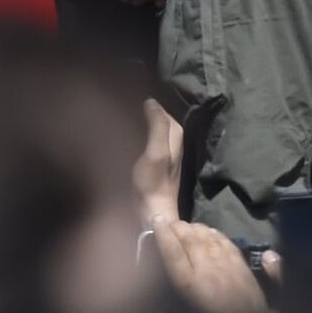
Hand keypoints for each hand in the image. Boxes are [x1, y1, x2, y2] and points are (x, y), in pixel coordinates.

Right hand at [131, 99, 185, 226]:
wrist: (152, 213)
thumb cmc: (152, 182)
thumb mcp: (155, 152)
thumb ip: (157, 128)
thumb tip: (153, 103)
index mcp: (176, 142)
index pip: (170, 118)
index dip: (158, 109)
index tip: (142, 100)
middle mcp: (176, 149)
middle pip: (168, 127)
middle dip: (156, 116)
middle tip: (137, 108)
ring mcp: (168, 162)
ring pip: (163, 137)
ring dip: (152, 127)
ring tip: (135, 120)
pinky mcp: (160, 171)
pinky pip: (156, 146)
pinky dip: (148, 139)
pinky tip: (137, 141)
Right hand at [145, 218, 268, 312]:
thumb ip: (179, 289)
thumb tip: (167, 272)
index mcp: (190, 286)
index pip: (173, 252)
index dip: (163, 234)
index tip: (157, 221)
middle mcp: (208, 272)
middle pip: (190, 240)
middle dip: (178, 227)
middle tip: (170, 222)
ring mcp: (228, 268)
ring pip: (209, 239)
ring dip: (196, 228)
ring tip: (187, 225)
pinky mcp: (243, 270)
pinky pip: (227, 244)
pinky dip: (216, 235)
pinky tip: (211, 232)